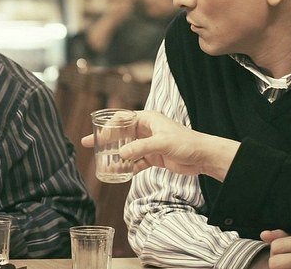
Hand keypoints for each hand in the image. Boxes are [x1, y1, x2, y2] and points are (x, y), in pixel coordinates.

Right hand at [80, 110, 239, 180]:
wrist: (203, 156)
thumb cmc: (186, 143)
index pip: (122, 118)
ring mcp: (149, 143)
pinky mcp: (154, 157)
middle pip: (121, 133)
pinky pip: (135, 161)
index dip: (107, 125)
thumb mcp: (161, 143)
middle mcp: (147, 129)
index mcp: (148, 119)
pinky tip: (118, 172)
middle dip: (105, 140)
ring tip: (101, 162)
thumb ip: (140, 148)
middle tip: (88, 145)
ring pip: (126, 148)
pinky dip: (127, 166)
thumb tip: (120, 155)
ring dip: (115, 155)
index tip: (96, 134)